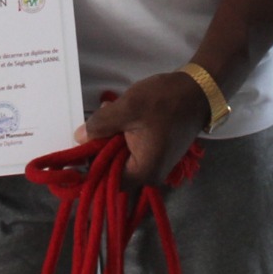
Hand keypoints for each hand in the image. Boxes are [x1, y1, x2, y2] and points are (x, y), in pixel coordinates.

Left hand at [78, 71, 209, 187]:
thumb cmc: (164, 101)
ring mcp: (154, 164)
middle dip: (99, 148)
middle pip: (113, 170)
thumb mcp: (127, 108)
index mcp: (144, 172)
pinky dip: (121, 135)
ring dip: (110, 139)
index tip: (76, 151)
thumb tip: (79, 137)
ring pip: (120, 157)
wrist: (196, 91)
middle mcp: (150, 175)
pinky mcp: (156, 152)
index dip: (90, 168)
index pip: (107, 182)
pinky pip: (130, 150)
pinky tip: (118, 115)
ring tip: (106, 114)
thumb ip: (101, 125)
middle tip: (92, 125)